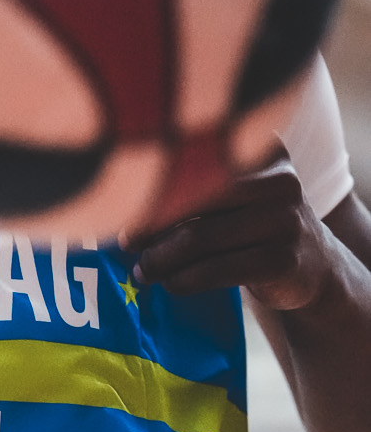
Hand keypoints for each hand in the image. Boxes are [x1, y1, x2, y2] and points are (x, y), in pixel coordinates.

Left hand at [126, 154, 334, 309]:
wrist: (312, 265)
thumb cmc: (254, 225)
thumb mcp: (236, 194)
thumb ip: (193, 187)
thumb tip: (118, 203)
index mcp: (261, 148)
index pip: (195, 163)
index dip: (152, 188)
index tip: (119, 209)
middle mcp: (278, 179)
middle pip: (194, 199)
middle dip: (152, 225)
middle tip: (126, 245)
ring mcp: (286, 220)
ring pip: (201, 238)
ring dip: (162, 258)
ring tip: (143, 270)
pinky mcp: (284, 260)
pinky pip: (218, 270)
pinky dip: (186, 279)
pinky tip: (171, 284)